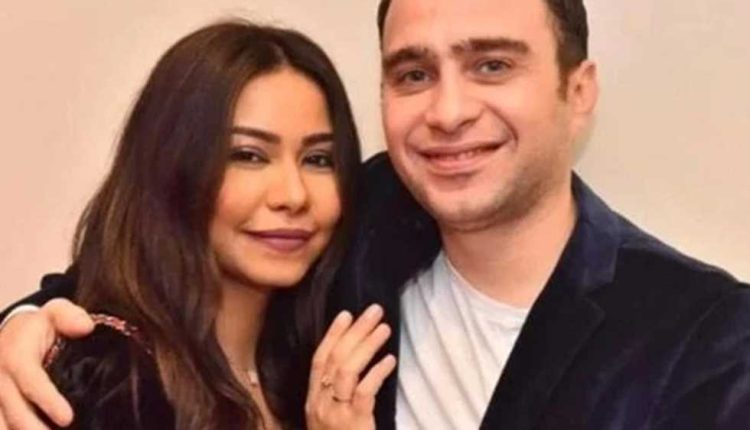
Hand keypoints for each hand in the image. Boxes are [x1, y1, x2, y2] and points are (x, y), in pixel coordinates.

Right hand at [0, 299, 93, 428]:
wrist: (11, 332)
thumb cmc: (39, 326)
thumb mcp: (55, 312)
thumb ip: (69, 316)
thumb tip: (86, 327)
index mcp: (16, 357)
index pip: (31, 383)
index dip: (48, 401)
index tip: (67, 419)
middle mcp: (0, 379)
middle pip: (15, 412)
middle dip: (34, 429)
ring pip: (1, 423)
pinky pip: (0, 422)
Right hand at [306, 304, 396, 429]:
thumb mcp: (330, 419)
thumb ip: (336, 394)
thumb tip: (353, 362)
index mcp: (313, 400)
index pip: (319, 359)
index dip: (333, 334)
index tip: (346, 313)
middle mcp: (319, 404)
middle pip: (335, 358)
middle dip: (355, 331)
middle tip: (375, 311)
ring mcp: (334, 415)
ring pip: (347, 370)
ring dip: (367, 346)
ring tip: (385, 329)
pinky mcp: (353, 423)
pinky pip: (363, 392)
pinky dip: (376, 373)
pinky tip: (389, 361)